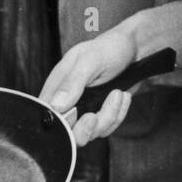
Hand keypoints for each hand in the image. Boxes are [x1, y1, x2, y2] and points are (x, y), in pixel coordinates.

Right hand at [41, 29, 136, 146]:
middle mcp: (68, 100)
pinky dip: (118, 114)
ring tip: (118, 93)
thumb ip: (73, 82)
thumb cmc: (110, 48)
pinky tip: (123, 95)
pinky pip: (107, 128)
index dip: (59, 122)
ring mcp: (85, 109)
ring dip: (108, 116)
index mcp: (57, 85)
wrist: (134, 49)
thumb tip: (55, 105)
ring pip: (90, 133)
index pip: (46, 113)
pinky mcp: (102, 115)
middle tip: (94, 116)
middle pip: (67, 133)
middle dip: (84, 130)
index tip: (75, 112)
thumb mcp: (91, 59)